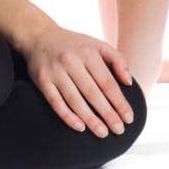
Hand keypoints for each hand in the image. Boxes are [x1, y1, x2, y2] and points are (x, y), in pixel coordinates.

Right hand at [19, 24, 136, 137]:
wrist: (39, 36)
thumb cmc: (74, 45)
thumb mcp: (97, 45)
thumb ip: (117, 60)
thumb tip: (129, 82)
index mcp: (88, 53)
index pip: (107, 82)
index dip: (119, 102)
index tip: (129, 118)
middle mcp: (72, 62)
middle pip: (93, 93)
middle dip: (108, 113)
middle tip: (119, 130)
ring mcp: (56, 72)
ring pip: (75, 100)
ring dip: (90, 119)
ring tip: (103, 132)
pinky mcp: (42, 81)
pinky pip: (56, 102)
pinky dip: (67, 116)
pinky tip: (80, 127)